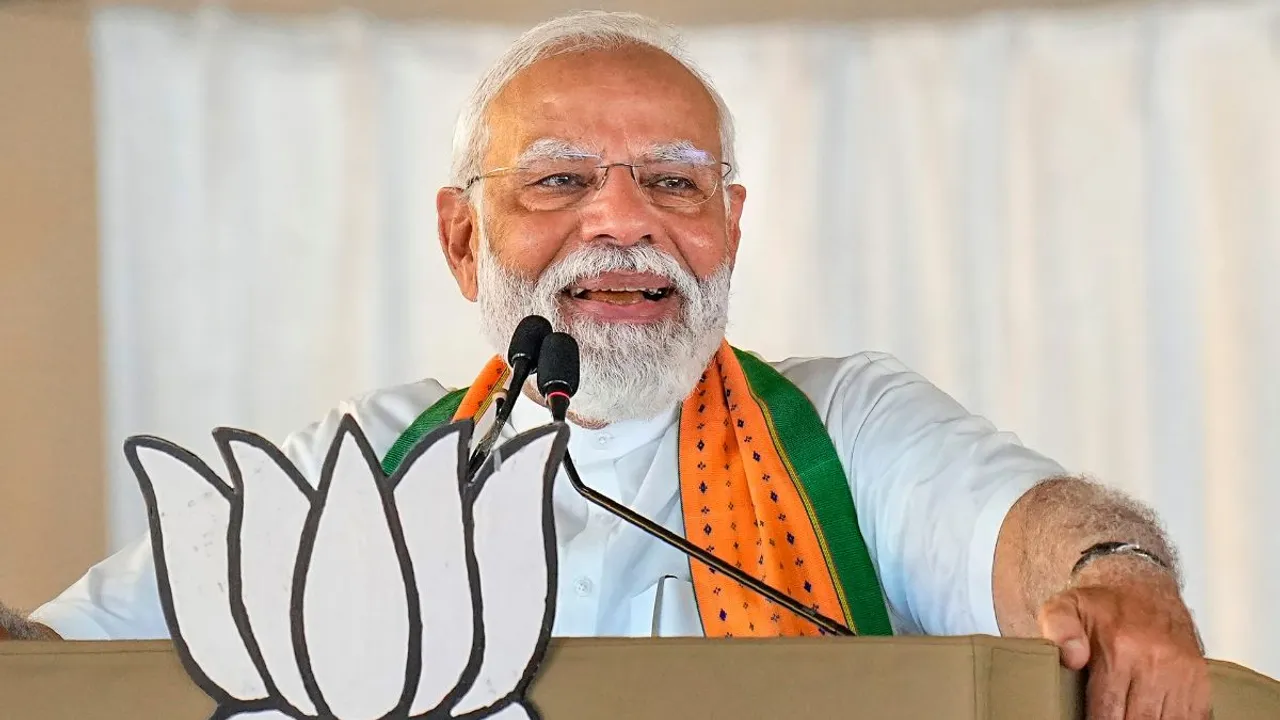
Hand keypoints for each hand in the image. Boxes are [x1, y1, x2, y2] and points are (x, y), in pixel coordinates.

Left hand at [1037, 557, 1209, 718]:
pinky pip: (1193, 715)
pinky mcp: (1199, 677)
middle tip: (1106, 718)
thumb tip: (1071, 658)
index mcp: (1120, 648)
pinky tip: (1155, 716)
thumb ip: (1058, 629)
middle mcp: (1156, 661)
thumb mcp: (1065, 606)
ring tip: (1128, 716)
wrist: (1142, 585)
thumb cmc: (1101, 606)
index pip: (1107, 710)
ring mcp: (1182, 671)